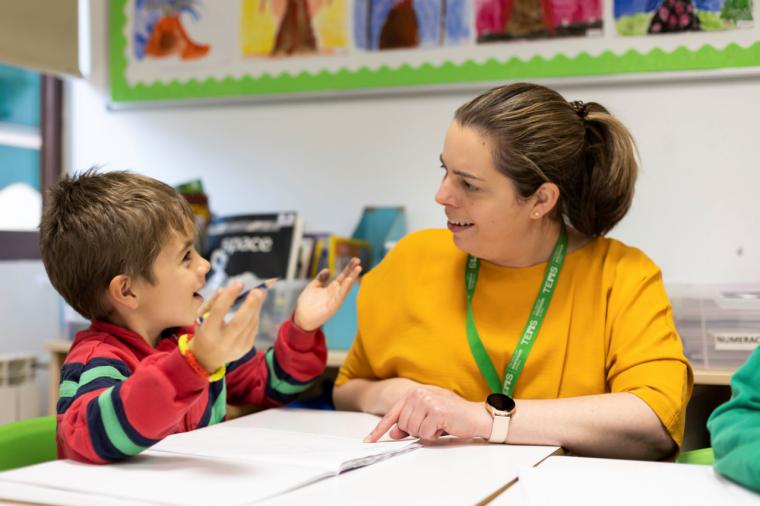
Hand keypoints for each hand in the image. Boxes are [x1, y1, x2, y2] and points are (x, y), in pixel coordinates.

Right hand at [189, 281, 265, 371]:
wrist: (207, 358)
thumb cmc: (204, 331)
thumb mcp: (202, 317)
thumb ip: (213, 302)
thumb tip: (225, 289)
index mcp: (208, 333)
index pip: (219, 312)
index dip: (229, 296)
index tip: (239, 283)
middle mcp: (222, 342)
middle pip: (239, 322)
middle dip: (250, 305)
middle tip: (258, 291)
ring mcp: (236, 348)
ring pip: (250, 324)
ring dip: (256, 308)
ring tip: (259, 294)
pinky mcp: (245, 349)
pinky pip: (253, 329)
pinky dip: (255, 316)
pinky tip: (256, 306)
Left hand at [293, 258, 361, 330]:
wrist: (301, 318)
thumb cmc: (307, 303)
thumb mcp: (313, 287)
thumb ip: (320, 279)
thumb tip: (328, 269)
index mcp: (332, 288)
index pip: (343, 276)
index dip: (348, 268)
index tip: (355, 259)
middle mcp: (336, 293)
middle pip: (346, 280)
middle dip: (353, 271)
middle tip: (358, 260)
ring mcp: (335, 300)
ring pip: (346, 288)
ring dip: (352, 279)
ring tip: (357, 269)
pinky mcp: (332, 307)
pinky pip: (340, 297)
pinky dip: (344, 289)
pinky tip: (348, 281)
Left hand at [363, 387, 491, 442]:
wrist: (477, 417)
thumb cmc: (453, 417)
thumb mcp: (427, 420)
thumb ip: (409, 423)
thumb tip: (393, 432)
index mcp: (414, 393)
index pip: (392, 414)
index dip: (379, 430)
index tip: (368, 441)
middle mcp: (418, 394)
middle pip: (402, 425)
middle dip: (416, 431)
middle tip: (432, 426)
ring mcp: (427, 401)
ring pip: (412, 430)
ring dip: (426, 433)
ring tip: (439, 426)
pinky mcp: (436, 411)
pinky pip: (425, 433)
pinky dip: (434, 435)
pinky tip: (444, 427)